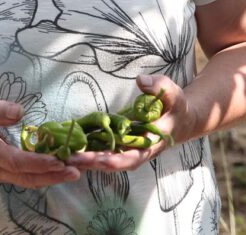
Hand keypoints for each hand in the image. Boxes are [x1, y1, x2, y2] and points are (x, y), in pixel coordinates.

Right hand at [0, 97, 81, 187]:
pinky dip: (46, 174)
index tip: (59, 160)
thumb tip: (19, 111)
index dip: (38, 163)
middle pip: (27, 178)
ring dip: (54, 177)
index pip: (15, 161)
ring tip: (78, 170)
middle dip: (55, 175)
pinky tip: (62, 168)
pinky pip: (26, 177)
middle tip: (79, 170)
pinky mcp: (2, 172)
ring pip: (29, 181)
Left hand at [66, 74, 190, 172]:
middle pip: (115, 162)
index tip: (99, 159)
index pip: (133, 156)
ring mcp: (130, 149)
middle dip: (93, 163)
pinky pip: (105, 152)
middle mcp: (140, 151)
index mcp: (153, 142)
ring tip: (65, 157)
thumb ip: (159, 86)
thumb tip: (141, 81)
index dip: (115, 159)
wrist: (180, 119)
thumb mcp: (172, 92)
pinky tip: (72, 149)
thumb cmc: (175, 105)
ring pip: (107, 160)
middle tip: (71, 159)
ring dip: (87, 161)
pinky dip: (90, 153)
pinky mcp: (122, 145)